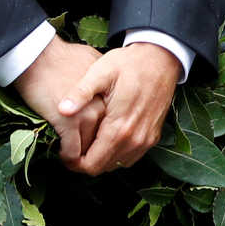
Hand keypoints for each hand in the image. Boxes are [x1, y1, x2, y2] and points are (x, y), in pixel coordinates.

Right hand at [12, 37, 104, 166]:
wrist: (40, 57)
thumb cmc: (63, 61)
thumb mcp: (95, 70)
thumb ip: (103, 89)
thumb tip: (107, 100)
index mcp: (111, 97)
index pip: (114, 128)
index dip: (106, 141)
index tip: (99, 148)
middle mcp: (103, 108)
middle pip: (104, 142)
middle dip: (95, 154)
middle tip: (85, 161)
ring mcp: (87, 115)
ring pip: (89, 150)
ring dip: (80, 159)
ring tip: (73, 160)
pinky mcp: (68, 122)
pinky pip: (72, 151)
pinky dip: (67, 157)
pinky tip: (61, 155)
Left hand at [57, 43, 182, 175]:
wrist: (162, 58)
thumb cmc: (129, 64)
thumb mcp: (101, 72)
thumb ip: (81, 92)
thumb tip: (62, 110)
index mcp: (119, 127)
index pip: (91, 165)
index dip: (73, 163)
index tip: (63, 151)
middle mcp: (135, 139)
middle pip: (102, 168)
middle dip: (84, 161)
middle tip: (73, 144)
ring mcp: (146, 139)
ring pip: (116, 164)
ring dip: (101, 157)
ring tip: (89, 139)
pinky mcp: (153, 136)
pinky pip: (129, 156)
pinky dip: (116, 152)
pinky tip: (107, 135)